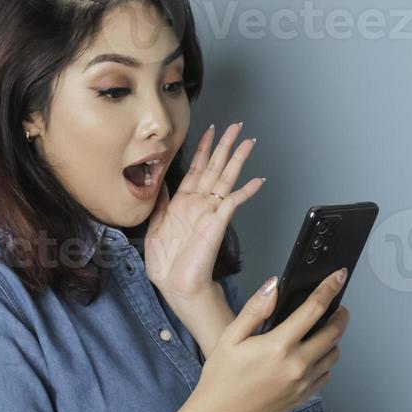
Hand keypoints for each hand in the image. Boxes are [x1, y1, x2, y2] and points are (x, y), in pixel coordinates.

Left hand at [143, 123, 264, 303]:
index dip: (203, 149)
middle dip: (225, 145)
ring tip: (248, 142)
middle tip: (237, 126)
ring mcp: (210, 212)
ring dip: (237, 159)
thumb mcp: (154, 228)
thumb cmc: (167, 265)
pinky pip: (233, 202)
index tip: (210, 130)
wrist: (176, 285)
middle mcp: (199, 203)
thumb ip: (160, 205)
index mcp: (183, 203)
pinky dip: (245, 191)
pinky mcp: (217, 223)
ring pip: (226, 178)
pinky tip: (257, 180)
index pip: (196, 168)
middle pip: (215, 167)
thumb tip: (160, 184)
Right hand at [191, 267, 350, 411]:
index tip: (339, 277)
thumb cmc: (221, 378)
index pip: (314, 309)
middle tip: (337, 307)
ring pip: (334, 354)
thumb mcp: (230, 337)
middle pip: (334, 332)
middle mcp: (296, 365)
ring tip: (323, 331)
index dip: (329, 288)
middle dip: (339, 315)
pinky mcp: (303, 397)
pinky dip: (325, 361)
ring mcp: (303, 383)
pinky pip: (326, 374)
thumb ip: (255, 309)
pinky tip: (312, 356)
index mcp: (278, 346)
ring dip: (334, 339)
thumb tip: (273, 286)